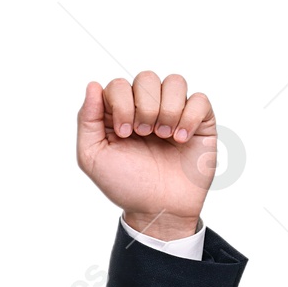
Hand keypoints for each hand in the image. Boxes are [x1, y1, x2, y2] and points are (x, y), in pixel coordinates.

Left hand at [76, 71, 215, 239]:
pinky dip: (189, 117)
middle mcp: (146, 108)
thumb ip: (87, 120)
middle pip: (146, 78)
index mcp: (119, 112)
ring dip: (167, 109)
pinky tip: (180, 139)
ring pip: (175, 81)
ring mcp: (174, 112)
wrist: (158, 208)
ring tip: (163, 135)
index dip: (121, 103)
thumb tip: (93, 85)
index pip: (119, 84)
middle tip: (143, 134)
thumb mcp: (92, 157)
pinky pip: (199, 99)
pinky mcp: (200, 122)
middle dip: (144, 106)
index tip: (123, 133)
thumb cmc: (125, 184)